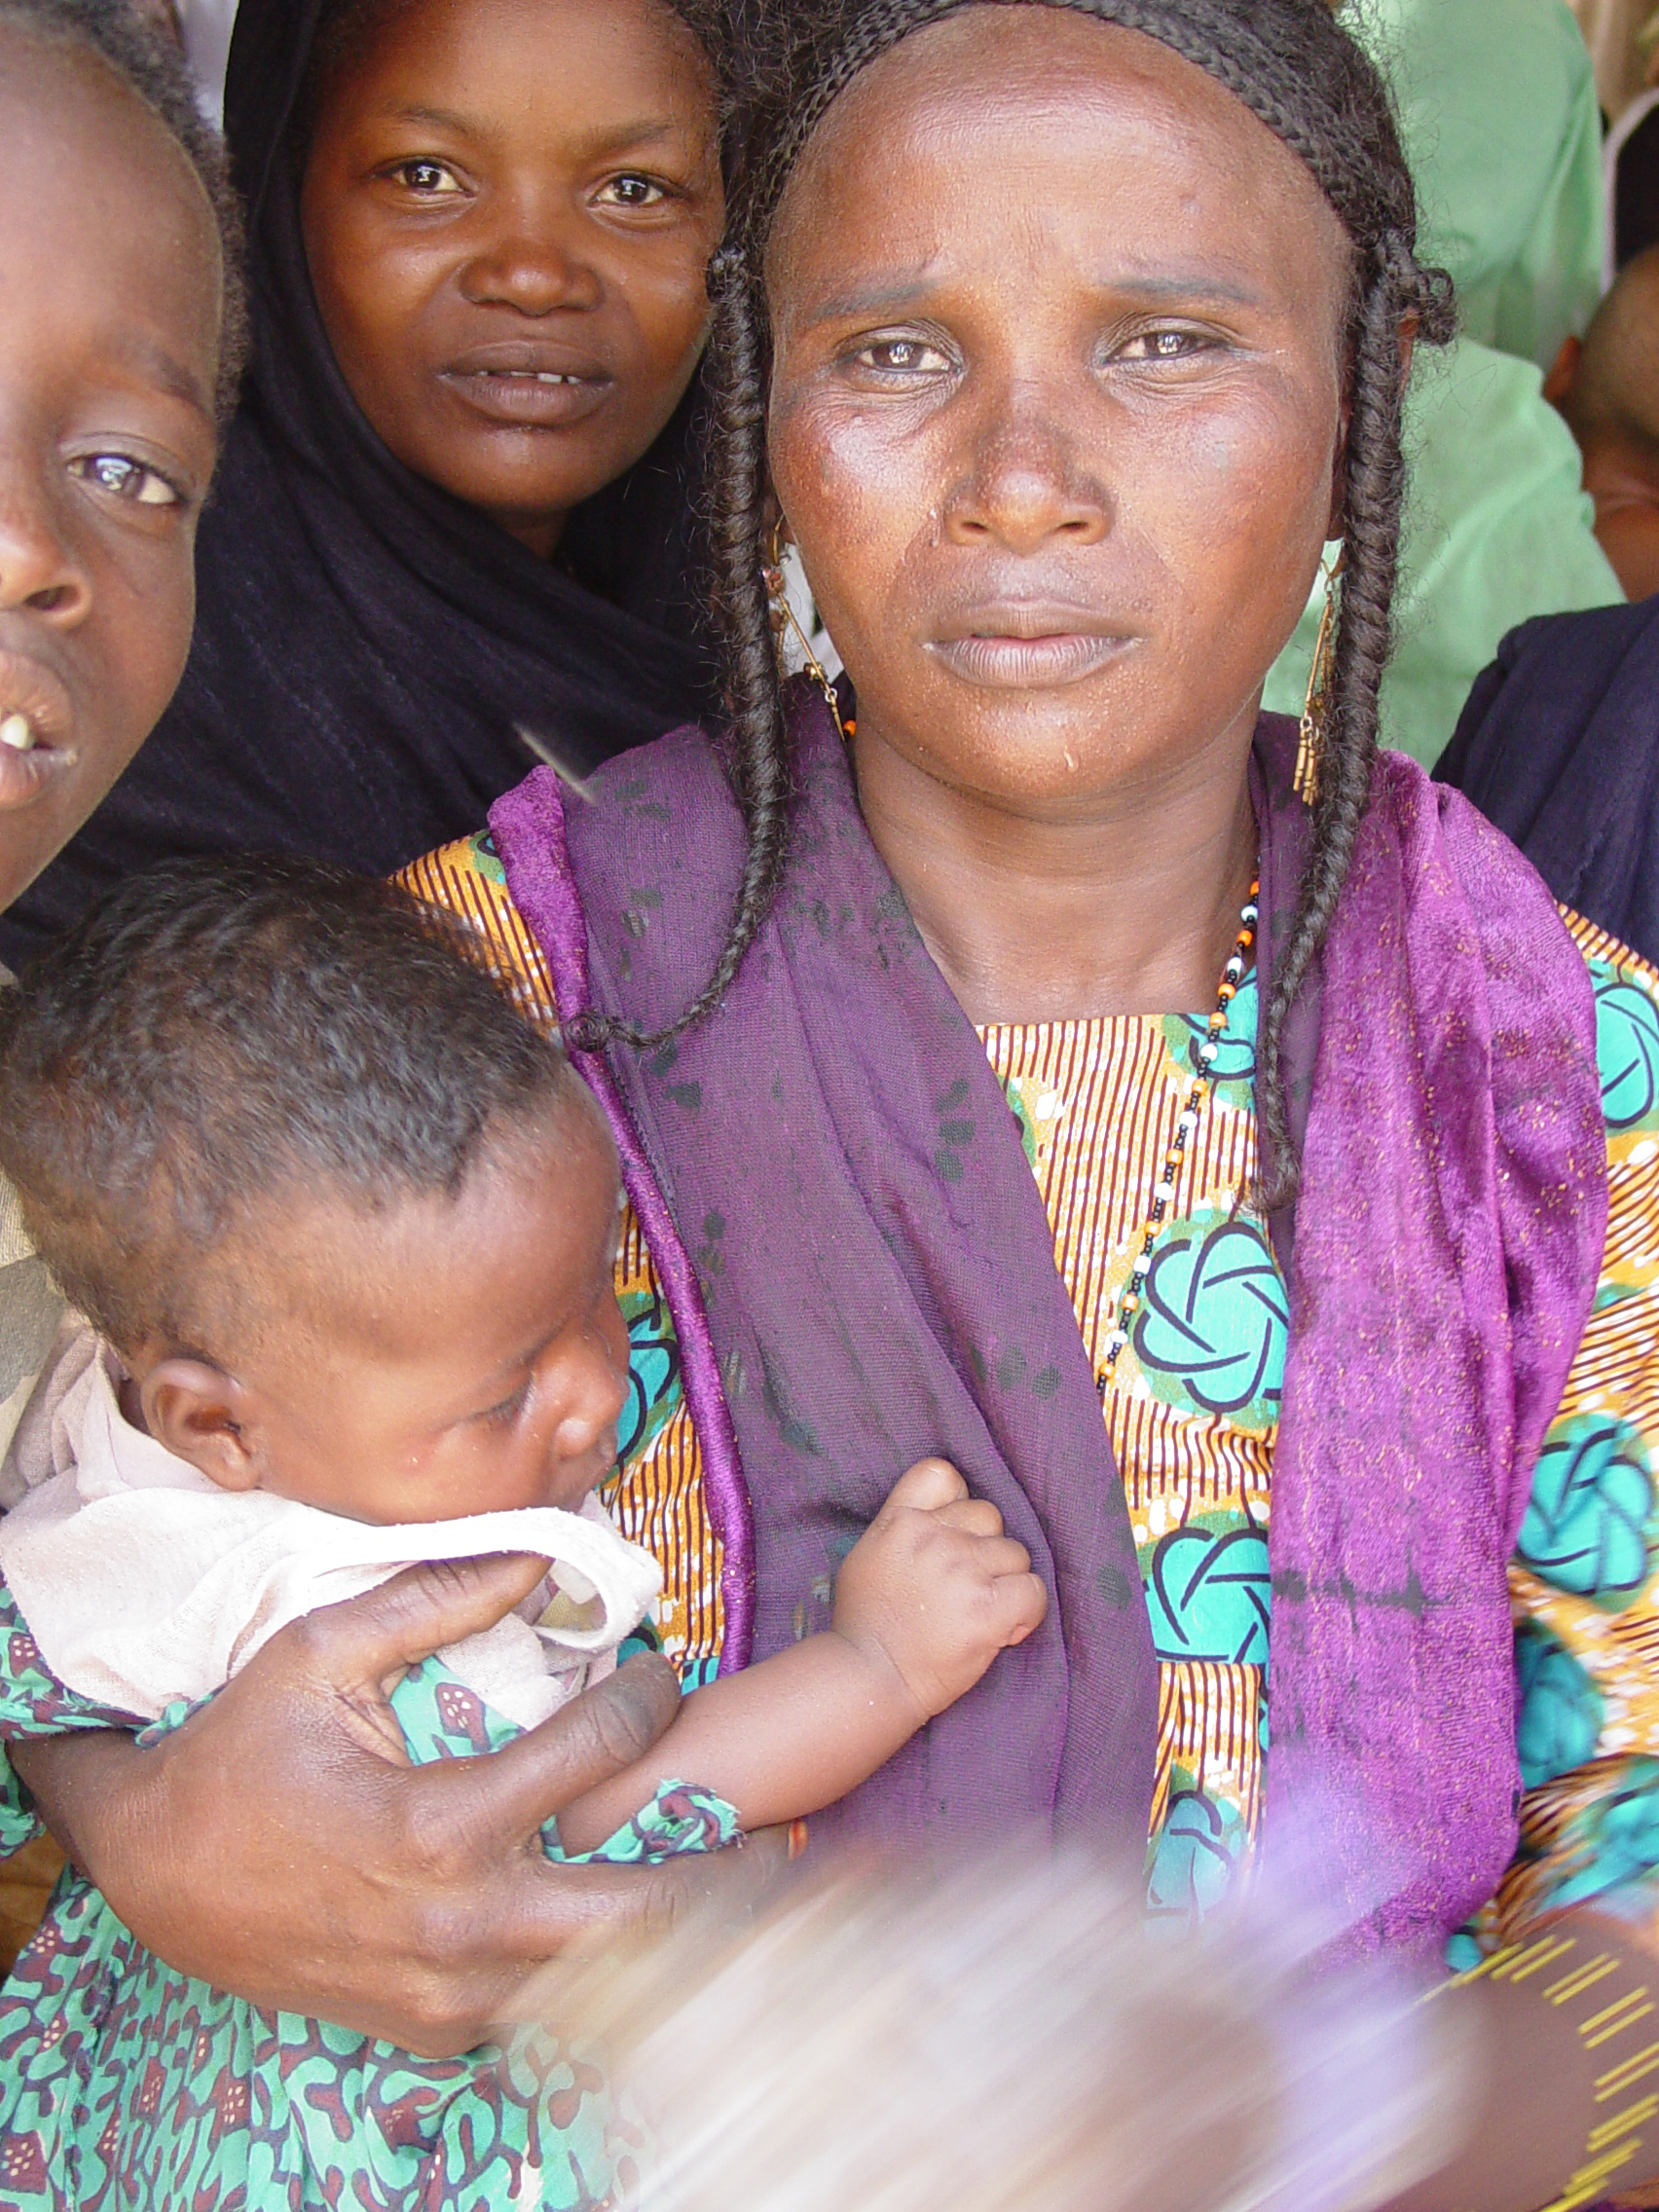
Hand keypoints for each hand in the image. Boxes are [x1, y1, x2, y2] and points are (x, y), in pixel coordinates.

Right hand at [13, 1553, 788, 2054]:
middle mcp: (460, 1923)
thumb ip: (435, 1599)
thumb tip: (540, 1554)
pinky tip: (647, 1930)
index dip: (647, 1697)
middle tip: (773, 1822)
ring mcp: (451, 1990)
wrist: (158, 1876)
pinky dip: (608, 1975)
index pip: (594, 1757)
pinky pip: (551, 2009)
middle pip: (640, 1910)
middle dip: (718, 1868)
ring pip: (609, 1980)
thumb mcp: (319, 1653)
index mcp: (438, 1825)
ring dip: (678, 1930)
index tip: (664, 1664)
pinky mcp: (435, 2025)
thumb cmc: (239, 1753)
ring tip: (736, 1880)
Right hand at [831, 1457, 1047, 1720]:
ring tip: (980, 1612)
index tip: (955, 1533)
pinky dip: (1027, 1611)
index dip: (958, 1501)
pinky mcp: (988, 1607)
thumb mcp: (868, 1555)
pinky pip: (1034, 1590)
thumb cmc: (866, 1624)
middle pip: (989, 1516)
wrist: (869, 1678)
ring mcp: (962, 1569)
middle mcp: (933, 1536)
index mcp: (901, 1520)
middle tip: (966, 1588)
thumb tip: (942, 1518)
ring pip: (1016, 1554)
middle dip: (985, 1550)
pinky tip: (1005, 1628)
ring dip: (1006, 1582)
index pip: (942, 1475)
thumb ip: (903, 1528)